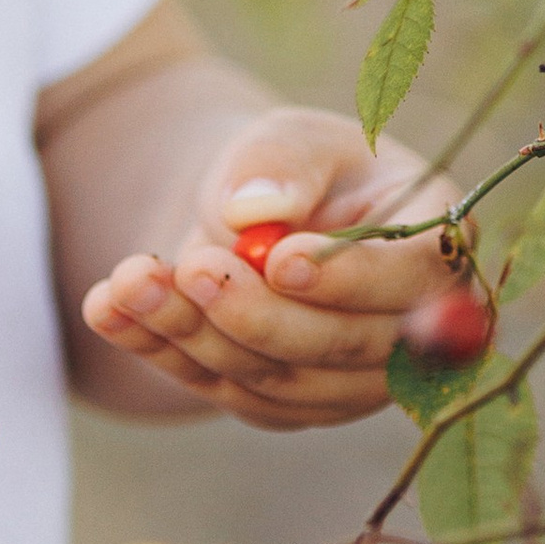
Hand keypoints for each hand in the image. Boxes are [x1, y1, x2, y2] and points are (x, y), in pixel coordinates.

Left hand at [81, 108, 452, 431]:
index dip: (352, 279)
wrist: (248, 213)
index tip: (280, 261)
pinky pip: (226, 391)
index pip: (417, 280)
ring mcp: (352, 383)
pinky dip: (164, 351)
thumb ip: (283, 162)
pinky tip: (108, 308)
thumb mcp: (289, 138)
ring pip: (278, 381)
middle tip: (192, 268)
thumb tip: (254, 212)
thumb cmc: (289, 167)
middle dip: (259, 315)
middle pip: (345, 350)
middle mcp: (410, 331)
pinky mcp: (289, 405)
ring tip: (131, 279)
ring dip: (198, 335)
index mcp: (436, 246)